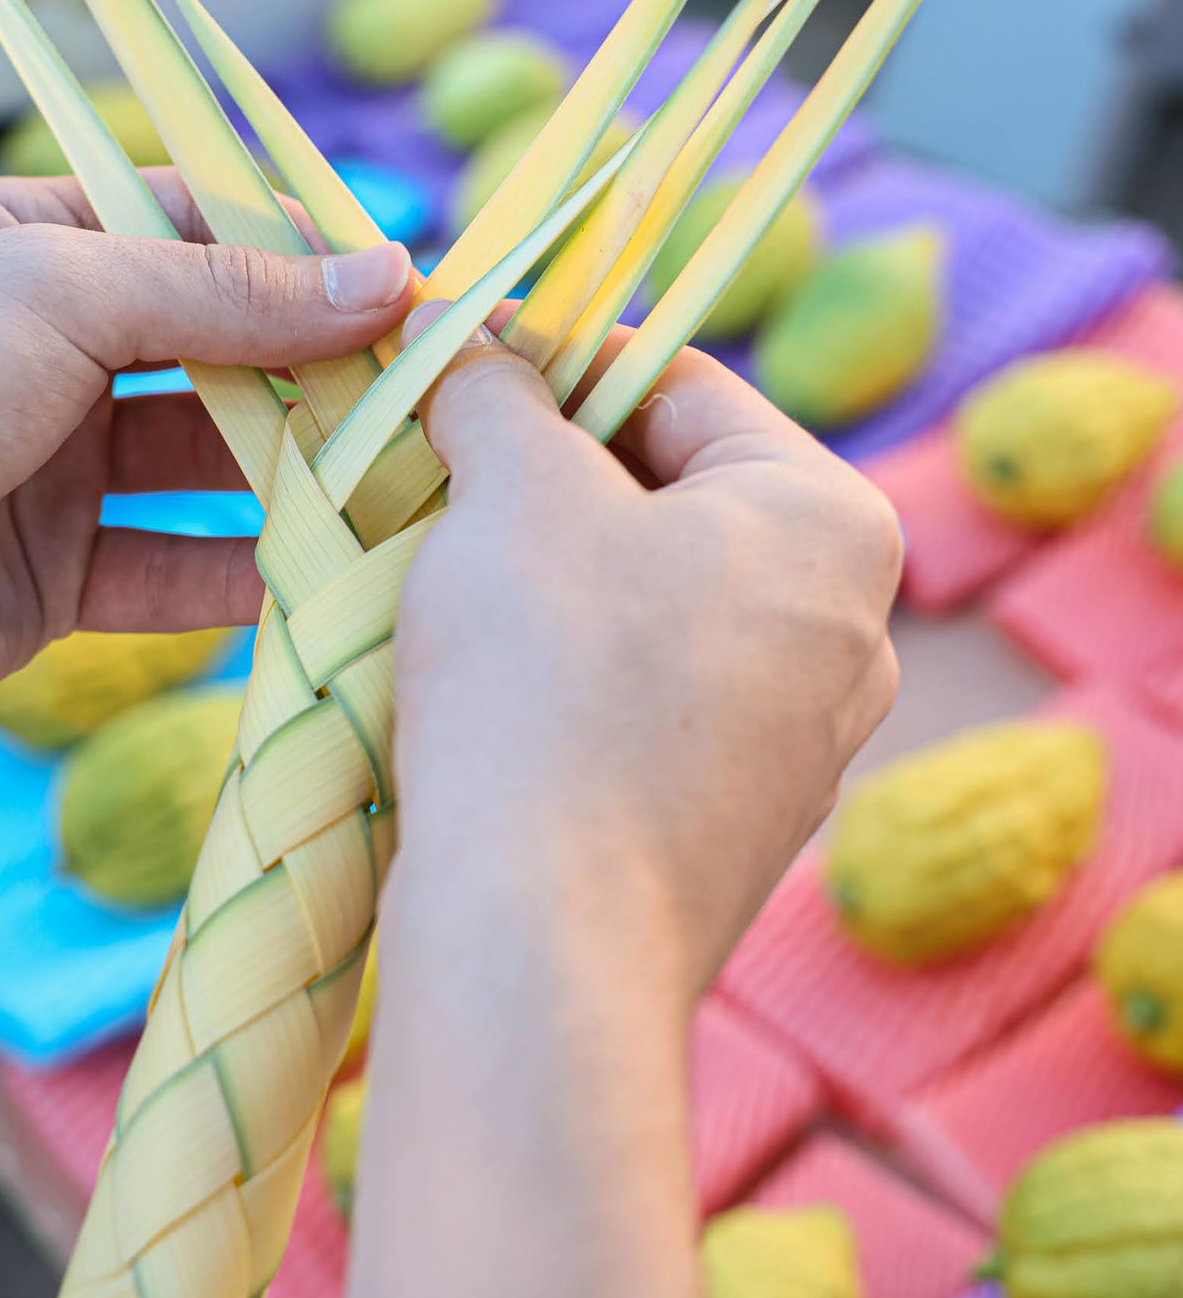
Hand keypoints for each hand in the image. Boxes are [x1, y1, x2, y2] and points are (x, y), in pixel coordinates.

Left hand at [0, 173, 412, 765]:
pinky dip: (248, 577)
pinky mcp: (51, 580)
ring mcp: (50, 468)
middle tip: (431, 389)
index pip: (196, 224)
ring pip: (207, 462)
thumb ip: (224, 289)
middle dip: (321, 366)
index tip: (412, 283)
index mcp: (28, 244)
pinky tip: (329, 574)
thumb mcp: (54, 291)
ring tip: (404, 479)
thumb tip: (386, 275)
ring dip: (300, 472)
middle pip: (219, 346)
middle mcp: (45, 351)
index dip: (305, 250)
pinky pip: (173, 571)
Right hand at [392, 321, 901, 999]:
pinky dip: (574, 674)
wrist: (547, 943)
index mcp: (835, 520)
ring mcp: (805, 739)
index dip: (556, 361)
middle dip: (553, 478)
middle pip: (677, 494)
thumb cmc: (546, 681)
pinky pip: (653, 700)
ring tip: (450, 583)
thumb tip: (476, 354)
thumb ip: (499, 394)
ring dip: (557, 575)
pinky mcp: (741, 821)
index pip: (682, 383)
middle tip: (441, 477)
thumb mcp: (514, 490)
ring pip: (659, 602)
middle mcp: (855, 628)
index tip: (458, 368)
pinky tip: (491, 691)